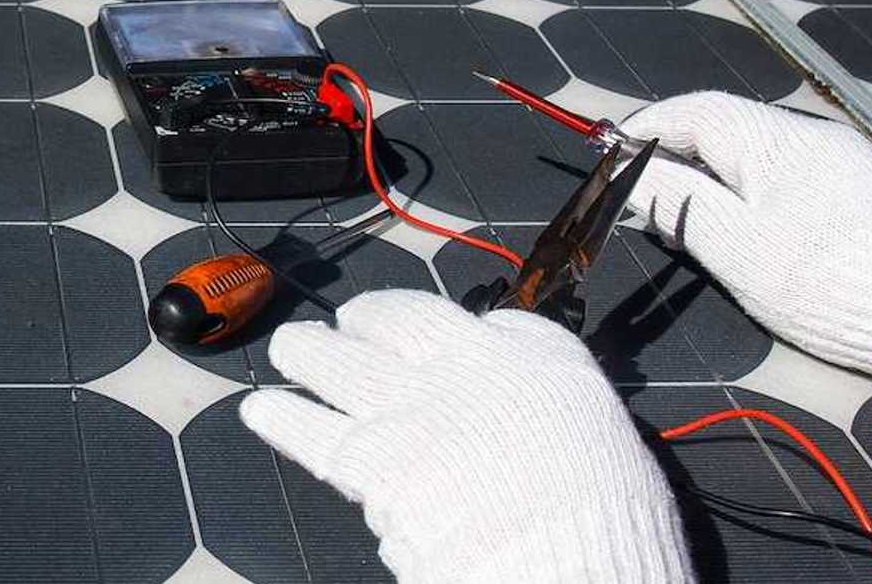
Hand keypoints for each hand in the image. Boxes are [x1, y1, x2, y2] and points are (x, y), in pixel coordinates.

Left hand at [239, 290, 692, 582]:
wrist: (560, 550)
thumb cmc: (605, 517)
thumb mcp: (612, 450)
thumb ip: (562, 422)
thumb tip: (541, 432)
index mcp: (543, 364)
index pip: (506, 327)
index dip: (464, 329)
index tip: (442, 332)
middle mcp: (469, 369)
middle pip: (404, 324)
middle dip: (371, 320)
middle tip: (347, 320)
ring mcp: (411, 407)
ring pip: (345, 363)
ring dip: (312, 353)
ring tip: (291, 346)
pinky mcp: (368, 458)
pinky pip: (310, 429)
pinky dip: (282, 417)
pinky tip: (258, 408)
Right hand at [621, 91, 871, 382]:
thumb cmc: (818, 279)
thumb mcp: (732, 245)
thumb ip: (678, 200)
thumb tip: (634, 171)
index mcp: (774, 139)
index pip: (695, 111)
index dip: (648, 127)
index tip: (612, 150)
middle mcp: (812, 134)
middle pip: (729, 127)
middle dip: (680, 151)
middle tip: (646, 191)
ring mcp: (846, 158)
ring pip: (762, 151)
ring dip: (719, 172)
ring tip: (693, 214)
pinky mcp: (867, 187)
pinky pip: (794, 171)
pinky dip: (757, 188)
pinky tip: (752, 225)